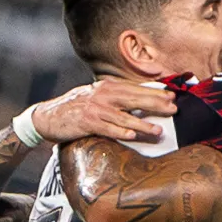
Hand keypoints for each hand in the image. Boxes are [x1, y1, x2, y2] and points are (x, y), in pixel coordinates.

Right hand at [32, 79, 177, 141]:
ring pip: (124, 116)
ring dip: (143, 124)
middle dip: (156, 104)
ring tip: (159, 130)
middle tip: (174, 109)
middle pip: (134, 99)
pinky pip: (107, 128)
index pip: (136, 88)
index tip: (173, 96)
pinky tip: (132, 135)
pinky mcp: (87, 122)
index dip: (155, 92)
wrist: (48, 116)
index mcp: (108, 86)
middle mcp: (103, 94)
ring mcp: (95, 108)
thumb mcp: (98, 97)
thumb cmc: (77, 108)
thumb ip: (118, 97)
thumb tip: (144, 99)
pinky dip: (120, 131)